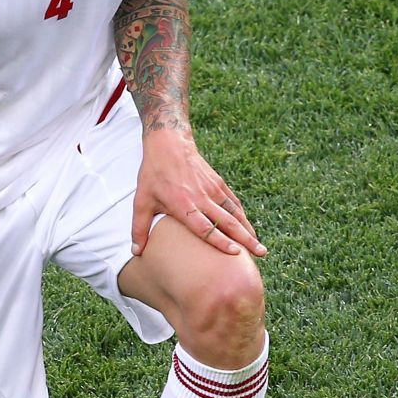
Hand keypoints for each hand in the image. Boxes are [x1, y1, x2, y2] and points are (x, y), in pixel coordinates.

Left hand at [132, 129, 266, 258]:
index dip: (220, 240)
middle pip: (227, 222)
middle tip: (261, 253)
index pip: (205, 227)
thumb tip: (136, 252)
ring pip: (235, 213)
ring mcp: (212, 189)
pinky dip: (243, 216)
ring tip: (260, 247)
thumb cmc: (153, 174)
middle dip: (245, 239)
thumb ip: (139, 227)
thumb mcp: (141, 200)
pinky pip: (233, 202)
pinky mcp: (218, 183)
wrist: (169, 144)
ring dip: (248, 230)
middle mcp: (201, 198)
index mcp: (183, 205)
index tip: (234, 253)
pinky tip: (249, 228)